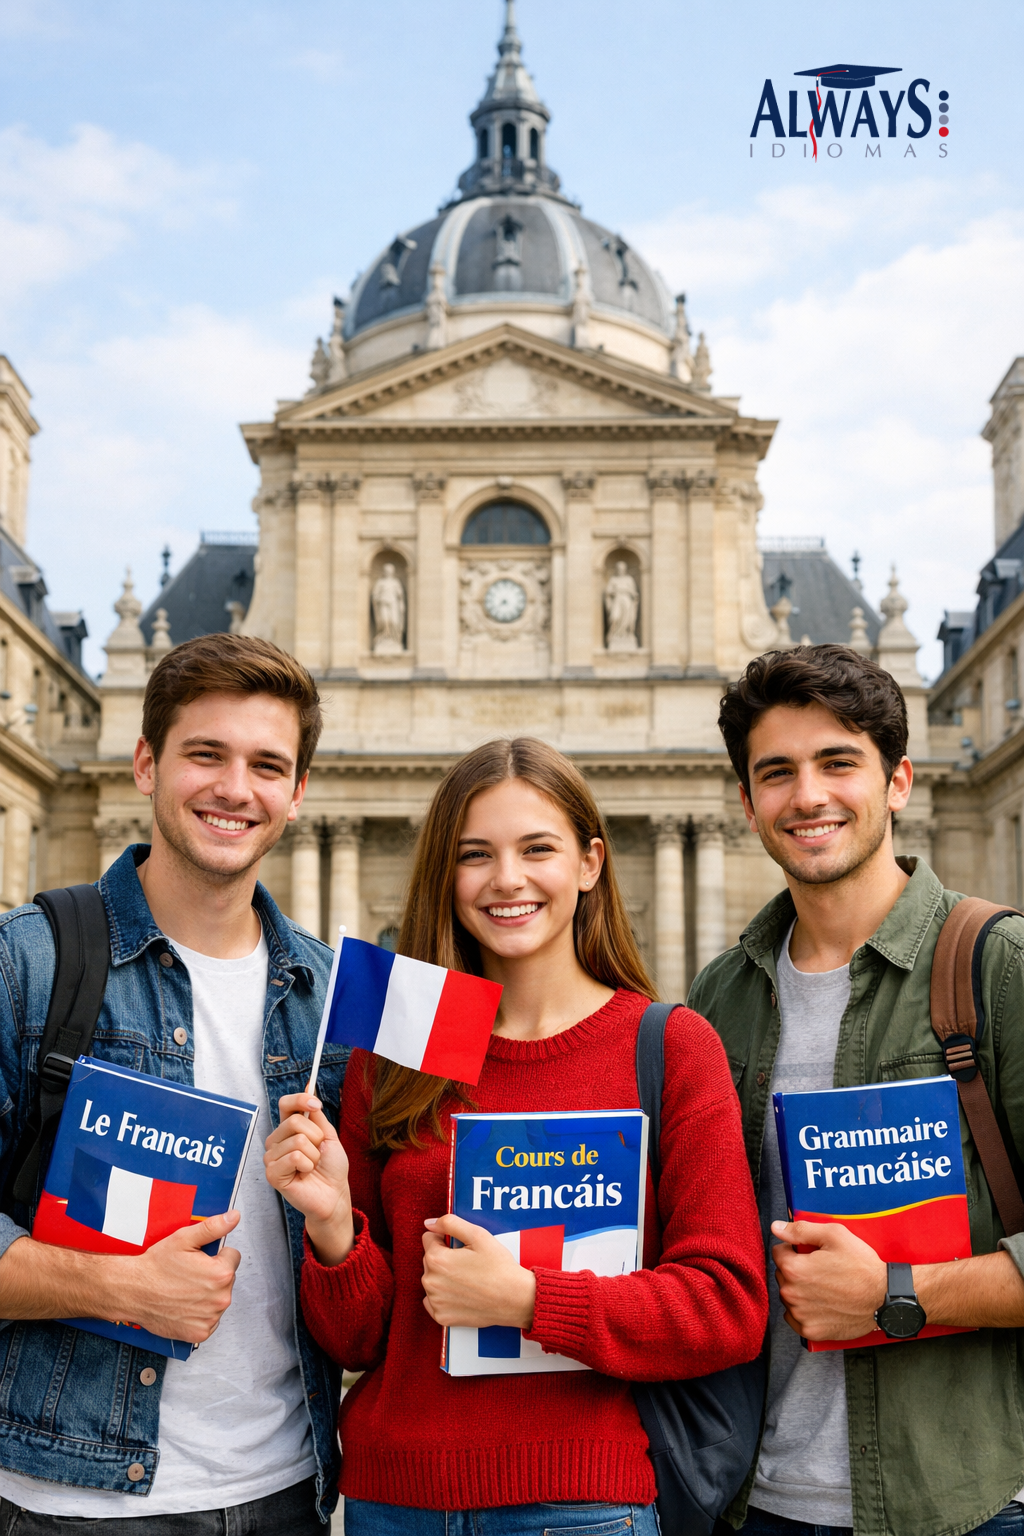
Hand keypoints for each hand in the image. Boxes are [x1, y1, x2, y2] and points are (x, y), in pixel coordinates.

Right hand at [119, 1211, 241, 1343]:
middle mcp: (220, 1298)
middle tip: (190, 1274)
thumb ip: (214, 1227)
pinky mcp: (200, 1333)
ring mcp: (210, 1318)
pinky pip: (210, 1320)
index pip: (233, 1257)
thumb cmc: (156, 1267)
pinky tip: (184, 1305)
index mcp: (221, 1273)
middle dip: (212, 1275)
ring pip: (218, 1299)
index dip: (216, 1255)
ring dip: (207, 1295)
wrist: (132, 1291)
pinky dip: (199, 1314)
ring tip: (184, 1289)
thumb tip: (234, 1217)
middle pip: (227, 1279)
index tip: (201, 1259)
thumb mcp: (185, 1239)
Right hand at [264, 1093, 352, 1263]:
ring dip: (313, 1154)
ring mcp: (272, 1157)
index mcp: (288, 1129)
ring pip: (297, 1140)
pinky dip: (307, 1165)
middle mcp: (276, 1141)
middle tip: (317, 1153)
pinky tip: (305, 1174)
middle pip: (295, 1121)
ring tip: (311, 1166)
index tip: (316, 1105)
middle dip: (316, 1137)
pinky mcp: (273, 1174)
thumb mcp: (328, 1135)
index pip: (286, 1104)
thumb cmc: (331, 1167)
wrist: (335, 1194)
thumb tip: (310, 1085)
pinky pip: (294, 1157)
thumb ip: (315, 1113)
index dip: (301, 1099)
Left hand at [421, 1214, 535, 1329]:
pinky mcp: (442, 1317)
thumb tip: (429, 1224)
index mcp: (437, 1259)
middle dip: (444, 1258)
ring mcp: (435, 1302)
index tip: (462, 1248)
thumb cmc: (499, 1267)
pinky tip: (462, 1294)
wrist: (514, 1299)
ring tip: (467, 1279)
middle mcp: (430, 1282)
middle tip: (468, 1264)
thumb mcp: (478, 1235)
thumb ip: (450, 1223)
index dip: (446, 1239)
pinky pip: (434, 1302)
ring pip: (432, 1280)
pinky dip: (444, 1297)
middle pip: (429, 1260)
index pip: (428, 1239)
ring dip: (443, 1278)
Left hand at [771, 1219, 887, 1341]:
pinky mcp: (811, 1331)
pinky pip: (794, 1318)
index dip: (794, 1249)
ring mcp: (801, 1315)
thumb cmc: (861, 1266)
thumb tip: (776, 1228)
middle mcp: (792, 1294)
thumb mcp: (834, 1235)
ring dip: (799, 1290)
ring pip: (789, 1296)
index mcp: (795, 1269)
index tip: (809, 1253)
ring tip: (824, 1287)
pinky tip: (820, 1303)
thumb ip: (800, 1230)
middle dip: (796, 1269)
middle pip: (782, 1275)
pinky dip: (803, 1311)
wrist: (884, 1298)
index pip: (779, 1252)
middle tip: (821, 1270)